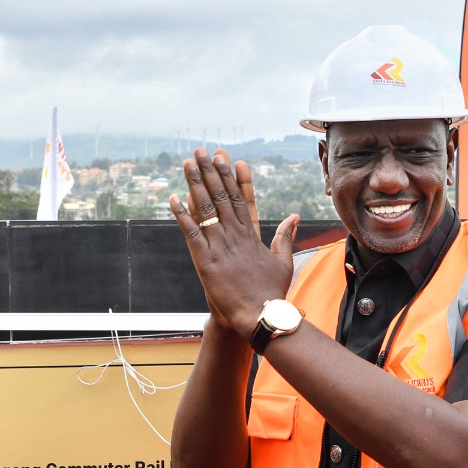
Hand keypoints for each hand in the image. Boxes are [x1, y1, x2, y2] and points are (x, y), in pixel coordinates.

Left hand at [170, 147, 299, 335]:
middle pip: (223, 197)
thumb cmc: (272, 293)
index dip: (234, 177)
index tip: (229, 158)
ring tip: (188, 163)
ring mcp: (221, 247)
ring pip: (206, 209)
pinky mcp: (206, 262)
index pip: (243, 199)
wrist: (261, 317)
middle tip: (203, 150)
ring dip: (196, 184)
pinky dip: (182, 215)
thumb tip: (294, 216)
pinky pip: (192, 233)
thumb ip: (286, 237)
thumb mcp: (283, 261)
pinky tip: (173, 198)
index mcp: (253, 235)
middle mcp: (236, 236)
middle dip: (212, 172)